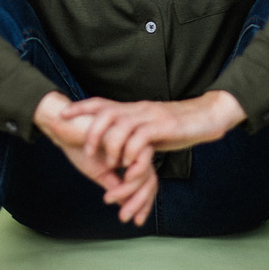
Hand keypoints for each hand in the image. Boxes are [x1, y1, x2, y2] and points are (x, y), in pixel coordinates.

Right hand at [33, 92, 158, 225]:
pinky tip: (109, 179)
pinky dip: (122, 174)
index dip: (144, 203)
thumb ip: (116, 187)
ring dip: (128, 190)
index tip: (136, 221)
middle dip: (139, 202)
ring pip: (144, 172)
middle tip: (124, 217)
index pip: (147, 183)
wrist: (64, 127)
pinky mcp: (127, 134)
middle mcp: (136, 150)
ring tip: (109, 199)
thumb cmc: (80, 147)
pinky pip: (133, 160)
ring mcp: (133, 141)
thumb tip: (127, 207)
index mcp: (132, 158)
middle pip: (150, 180)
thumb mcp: (100, 173)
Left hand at [59, 91, 245, 215]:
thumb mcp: (150, 126)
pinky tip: (130, 166)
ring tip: (111, 165)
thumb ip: (134, 132)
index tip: (62, 115)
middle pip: (105, 113)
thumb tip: (118, 144)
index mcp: (132, 109)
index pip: (101, 103)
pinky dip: (132, 153)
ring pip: (120, 127)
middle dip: (91, 132)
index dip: (80, 108)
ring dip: (111, 147)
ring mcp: (149, 117)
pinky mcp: (162, 128)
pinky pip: (140, 139)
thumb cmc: (178, 125)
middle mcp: (137, 110)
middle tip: (88, 151)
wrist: (206, 115)